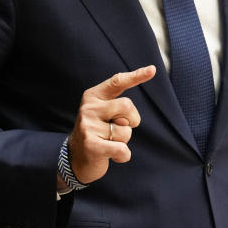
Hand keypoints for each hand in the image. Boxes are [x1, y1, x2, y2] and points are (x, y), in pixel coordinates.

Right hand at [68, 65, 155, 183]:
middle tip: (118, 128)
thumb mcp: (103, 113)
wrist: (75, 158)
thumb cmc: (97, 132)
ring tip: (109, 142)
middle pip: (127, 106)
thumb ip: (118, 107)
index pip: (117, 82)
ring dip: (123, 140)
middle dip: (131, 120)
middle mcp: (88, 108)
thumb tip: (132, 116)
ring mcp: (88, 126)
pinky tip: (112, 156)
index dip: (136, 76)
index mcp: (93, 96)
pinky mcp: (91, 146)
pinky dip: (123, 156)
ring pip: (126, 131)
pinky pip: (122, 149)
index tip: (152, 69)